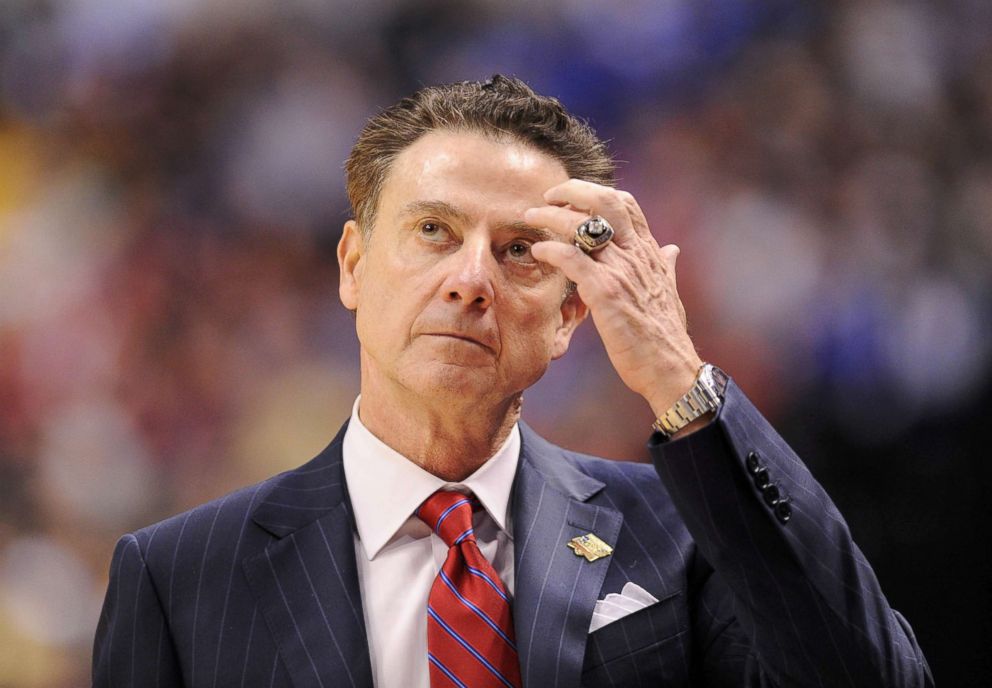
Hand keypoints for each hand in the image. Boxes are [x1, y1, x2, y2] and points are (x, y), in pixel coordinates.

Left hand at [526, 179, 702, 417]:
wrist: (669, 368)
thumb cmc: (665, 336)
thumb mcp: (669, 292)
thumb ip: (666, 266)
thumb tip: (671, 249)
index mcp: (649, 252)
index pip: (626, 203)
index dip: (597, 191)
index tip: (574, 194)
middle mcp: (636, 254)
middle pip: (605, 201)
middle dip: (573, 190)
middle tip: (549, 195)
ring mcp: (621, 271)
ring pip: (583, 225)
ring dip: (551, 215)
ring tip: (531, 216)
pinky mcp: (605, 292)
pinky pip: (572, 258)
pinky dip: (551, 249)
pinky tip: (538, 251)